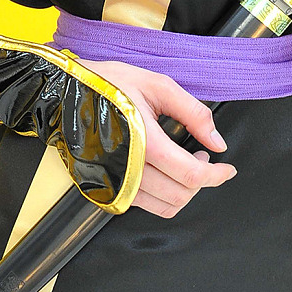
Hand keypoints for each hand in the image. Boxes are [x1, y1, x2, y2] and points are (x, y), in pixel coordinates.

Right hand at [75, 59, 236, 217]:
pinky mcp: (105, 188)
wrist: (63, 93)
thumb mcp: (157, 84)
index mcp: (144, 142)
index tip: (227, 169)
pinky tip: (162, 173)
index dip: (217, 175)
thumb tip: (217, 142)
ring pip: (164, 207)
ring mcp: (114, 182)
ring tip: (184, 165)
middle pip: (180, 195)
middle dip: (202, 181)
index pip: (192, 175)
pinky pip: (143, 206)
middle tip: (203, 158)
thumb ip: (193, 113)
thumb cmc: (107, 84)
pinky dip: (161, 196)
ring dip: (183, 191)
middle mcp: (128, 169)